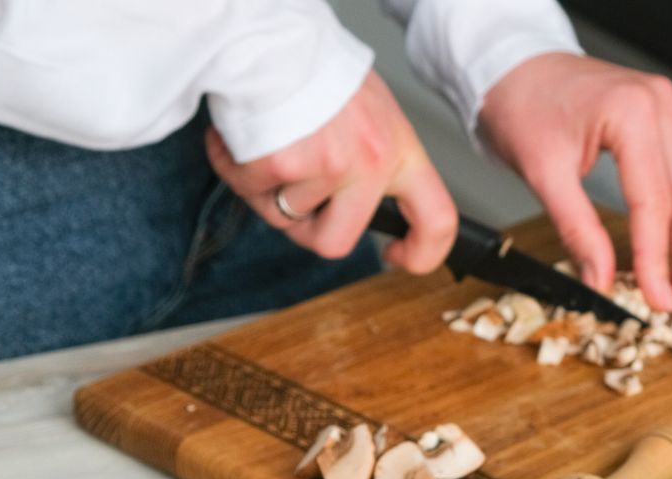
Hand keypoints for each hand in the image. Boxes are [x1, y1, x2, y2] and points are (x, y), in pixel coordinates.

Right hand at [204, 70, 457, 270]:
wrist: (271, 30)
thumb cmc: (315, 67)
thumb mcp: (370, 112)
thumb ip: (374, 160)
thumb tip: (364, 204)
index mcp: (399, 151)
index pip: (437, 220)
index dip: (421, 254)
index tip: (396, 255)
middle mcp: (371, 162)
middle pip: (337, 242)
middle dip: (303, 230)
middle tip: (287, 200)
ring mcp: (330, 165)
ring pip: (286, 216)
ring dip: (263, 188)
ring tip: (262, 143)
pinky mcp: (286, 162)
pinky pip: (251, 190)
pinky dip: (234, 167)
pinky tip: (236, 137)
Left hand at [478, 54, 671, 317]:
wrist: (515, 68)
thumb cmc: (522, 108)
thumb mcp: (542, 174)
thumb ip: (576, 230)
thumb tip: (601, 281)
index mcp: (632, 112)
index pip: (655, 202)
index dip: (658, 260)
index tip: (658, 301)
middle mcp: (662, 106)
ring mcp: (671, 112)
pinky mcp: (669, 123)